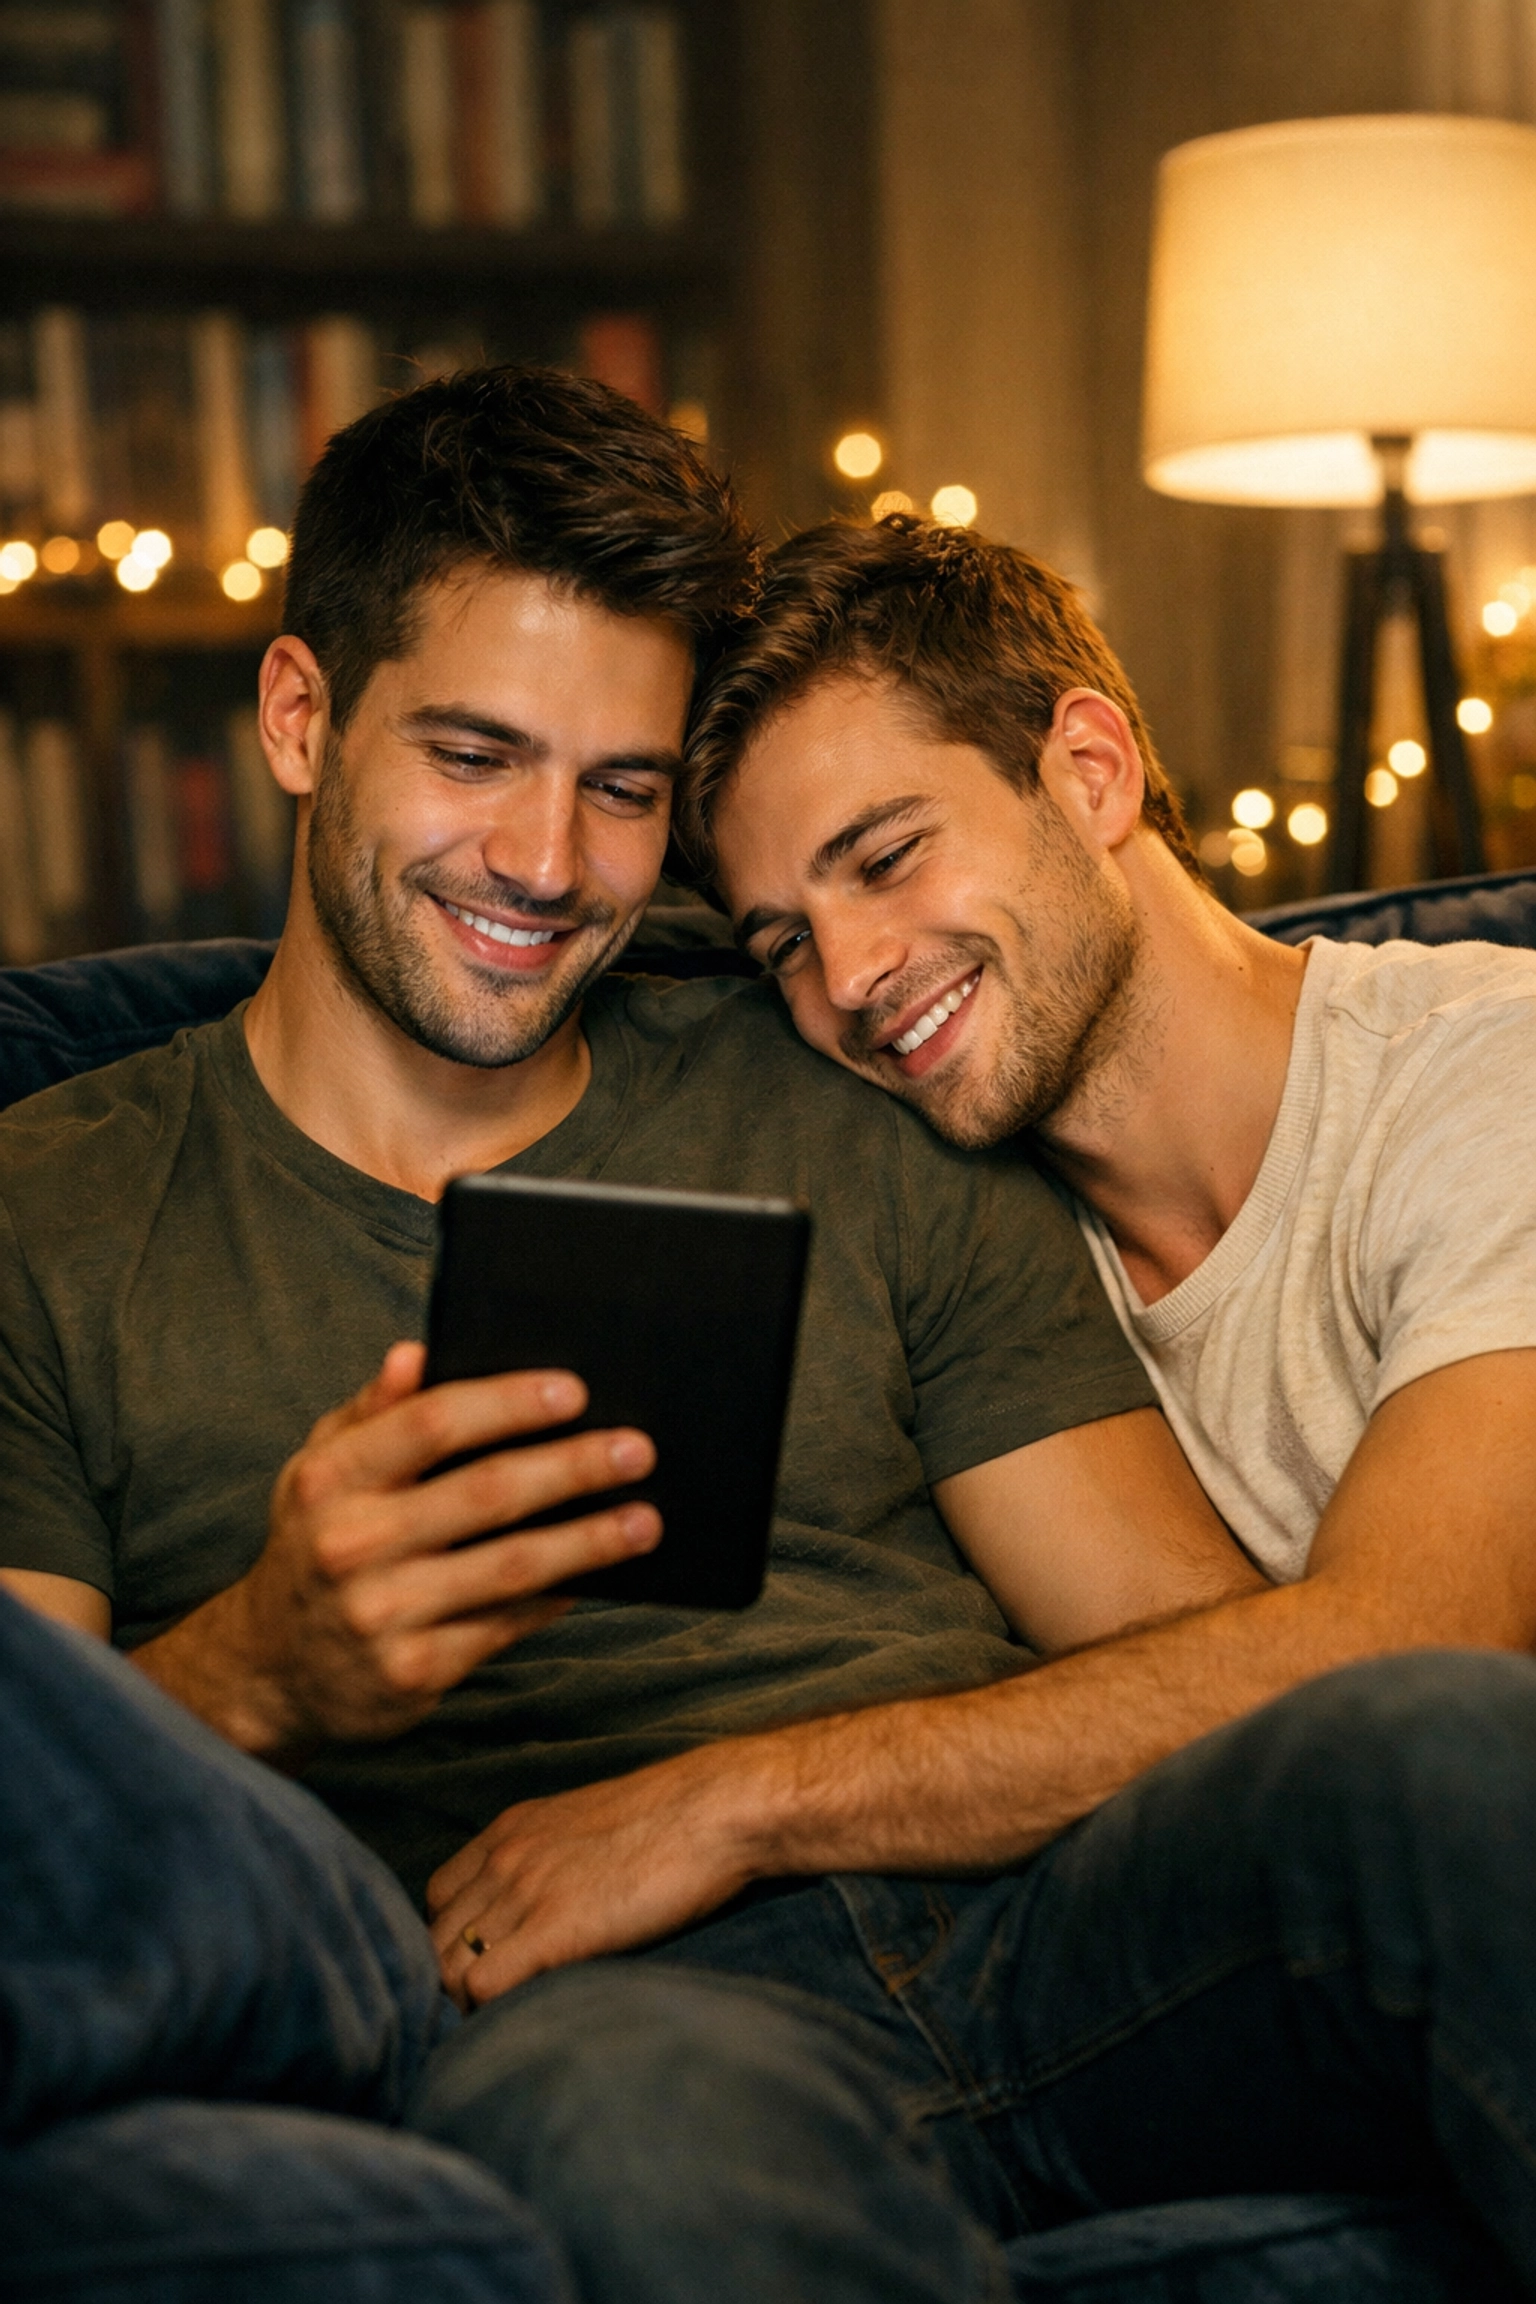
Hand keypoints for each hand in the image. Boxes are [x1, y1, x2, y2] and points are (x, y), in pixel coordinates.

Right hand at [132, 1342, 659, 1754]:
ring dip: (589, 1541)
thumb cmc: (315, 1542)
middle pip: (488, 1493)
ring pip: (511, 1567)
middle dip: (574, 1468)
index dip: (509, 1403)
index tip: (574, 1392)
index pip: (432, 1422)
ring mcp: (383, 1614)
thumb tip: (416, 1354)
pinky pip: (507, 1624)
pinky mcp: (414, 1672)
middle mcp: (352, 1545)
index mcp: (330, 1479)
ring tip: (644, 1520)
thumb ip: (371, 1412)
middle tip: (637, 1451)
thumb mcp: (319, 1469)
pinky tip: (596, 1575)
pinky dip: (558, 1596)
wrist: (272, 1668)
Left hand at [426, 1744, 765, 2006]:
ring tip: (508, 2022)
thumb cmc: (674, 1820)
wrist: (717, 1809)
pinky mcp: (553, 1929)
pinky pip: (480, 1986)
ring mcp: (524, 1891)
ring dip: (468, 2003)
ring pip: (447, 1968)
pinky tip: (525, 2019)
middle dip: (455, 1977)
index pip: (438, 1897)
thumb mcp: (590, 1823)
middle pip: (435, 1937)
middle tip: (495, 2009)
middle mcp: (504, 1857)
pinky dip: (489, 2013)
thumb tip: (552, 1900)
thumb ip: (553, 1856)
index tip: (488, 1965)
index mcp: (511, 1829)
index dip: (457, 1938)